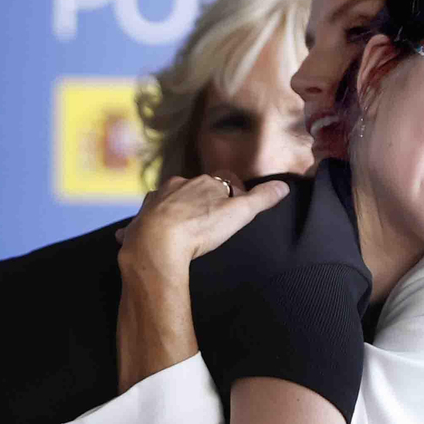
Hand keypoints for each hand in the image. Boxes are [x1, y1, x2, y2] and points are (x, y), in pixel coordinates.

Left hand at [116, 172, 289, 277]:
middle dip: (203, 201)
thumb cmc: (199, 228)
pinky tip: (153, 237)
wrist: (156, 243)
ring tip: (184, 231)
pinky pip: (146, 219)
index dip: (233, 192)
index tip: (237, 206)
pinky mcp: (141, 218)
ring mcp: (157, 200)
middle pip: (196, 189)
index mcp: (204, 183)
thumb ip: (261, 199)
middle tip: (211, 222)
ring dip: (176, 210)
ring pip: (170, 200)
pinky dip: (150, 225)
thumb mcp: (239, 214)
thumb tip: (283, 186)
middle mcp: (179, 185)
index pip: (224, 180)